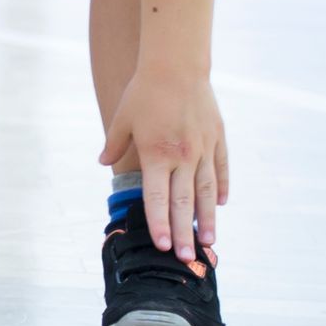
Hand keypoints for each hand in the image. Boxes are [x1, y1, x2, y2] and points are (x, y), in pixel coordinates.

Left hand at [104, 68, 229, 263]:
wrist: (177, 66)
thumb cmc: (144, 92)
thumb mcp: (122, 118)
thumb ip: (114, 144)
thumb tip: (104, 163)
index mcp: (156, 154)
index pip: (157, 199)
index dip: (159, 224)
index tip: (162, 246)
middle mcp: (182, 157)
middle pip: (184, 203)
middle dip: (184, 233)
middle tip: (189, 259)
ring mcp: (203, 149)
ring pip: (207, 192)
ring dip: (208, 219)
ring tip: (210, 242)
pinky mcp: (218, 139)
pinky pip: (221, 169)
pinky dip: (222, 188)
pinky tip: (222, 205)